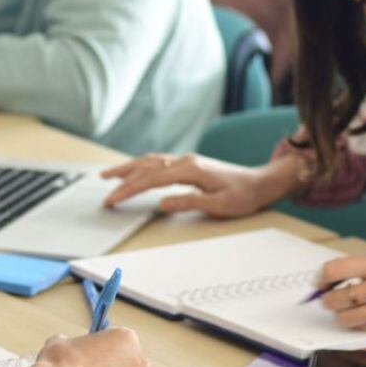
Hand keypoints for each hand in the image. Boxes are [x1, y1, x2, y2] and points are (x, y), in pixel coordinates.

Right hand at [99, 151, 303, 218]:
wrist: (261, 183)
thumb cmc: (244, 196)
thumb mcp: (219, 206)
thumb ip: (189, 203)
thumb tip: (161, 203)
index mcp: (191, 170)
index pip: (151, 179)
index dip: (129, 189)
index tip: (112, 199)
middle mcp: (186, 161)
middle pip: (146, 166)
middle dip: (122, 178)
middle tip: (103, 190)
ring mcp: (187, 160)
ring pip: (150, 160)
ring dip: (128, 168)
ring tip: (108, 175)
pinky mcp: (189, 164)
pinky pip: (158, 162)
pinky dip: (141, 166)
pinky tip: (134, 170)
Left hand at [315, 253, 365, 331]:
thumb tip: (337, 278)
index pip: (335, 271)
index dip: (321, 278)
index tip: (320, 282)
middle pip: (336, 298)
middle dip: (327, 299)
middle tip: (328, 297)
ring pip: (347, 318)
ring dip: (340, 314)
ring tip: (344, 309)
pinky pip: (365, 328)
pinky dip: (358, 323)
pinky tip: (362, 316)